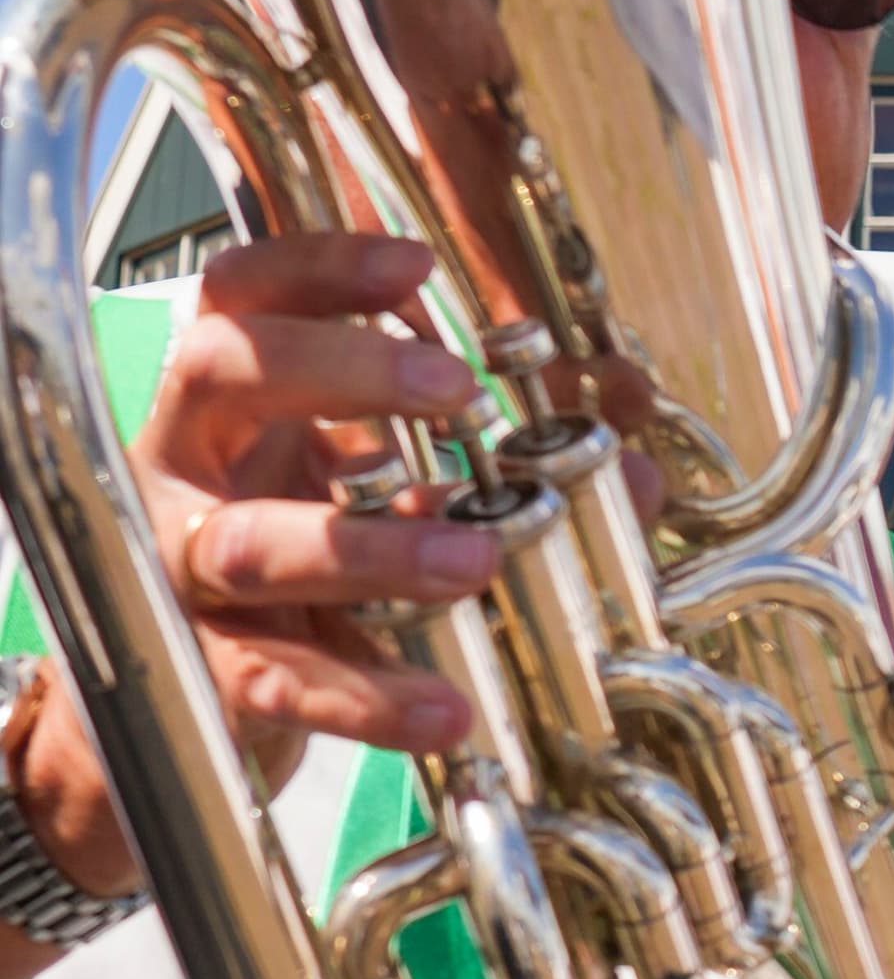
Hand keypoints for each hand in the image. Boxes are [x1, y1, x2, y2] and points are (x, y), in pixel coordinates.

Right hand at [9, 232, 504, 906]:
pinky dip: (365, 697)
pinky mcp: (200, 672)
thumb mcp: (381, 502)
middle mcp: (182, 464)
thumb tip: (631, 477)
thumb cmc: (297, 572)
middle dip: (337, 369)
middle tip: (457, 390)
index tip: (415, 266)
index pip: (242, 296)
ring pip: (248, 541)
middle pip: (219, 372)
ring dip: (366, 546)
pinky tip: (446, 709)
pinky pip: (275, 677)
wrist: (187, 712)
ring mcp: (177, 569)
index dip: (317, 267)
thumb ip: (492, 479)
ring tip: (475, 560)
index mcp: (230, 404)